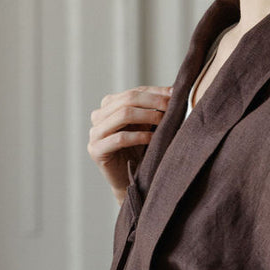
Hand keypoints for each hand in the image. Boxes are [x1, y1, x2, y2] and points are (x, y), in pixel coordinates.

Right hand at [88, 86, 172, 202]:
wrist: (130, 180)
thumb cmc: (141, 151)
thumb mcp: (147, 125)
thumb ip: (154, 108)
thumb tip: (175, 89)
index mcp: (109, 105)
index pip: (134, 92)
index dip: (155, 92)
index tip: (175, 94)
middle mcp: (98, 116)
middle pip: (127, 99)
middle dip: (153, 101)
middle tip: (172, 106)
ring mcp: (94, 133)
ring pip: (122, 115)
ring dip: (147, 115)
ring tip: (164, 121)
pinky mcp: (96, 150)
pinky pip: (120, 138)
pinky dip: (139, 136)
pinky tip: (153, 138)